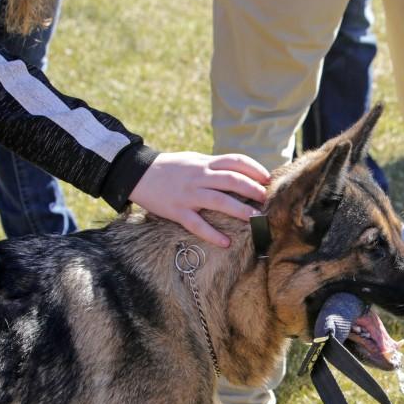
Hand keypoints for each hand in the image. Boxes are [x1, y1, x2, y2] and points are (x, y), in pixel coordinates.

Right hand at [128, 152, 269, 246]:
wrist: (137, 173)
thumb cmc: (169, 168)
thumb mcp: (193, 160)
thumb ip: (213, 167)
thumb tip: (237, 173)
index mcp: (204, 163)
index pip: (235, 161)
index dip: (254, 169)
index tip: (267, 179)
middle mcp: (199, 176)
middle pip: (232, 180)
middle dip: (252, 189)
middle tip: (266, 200)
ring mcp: (188, 194)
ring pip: (219, 201)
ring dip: (240, 210)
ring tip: (255, 219)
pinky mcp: (177, 211)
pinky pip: (197, 224)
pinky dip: (213, 234)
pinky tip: (226, 242)